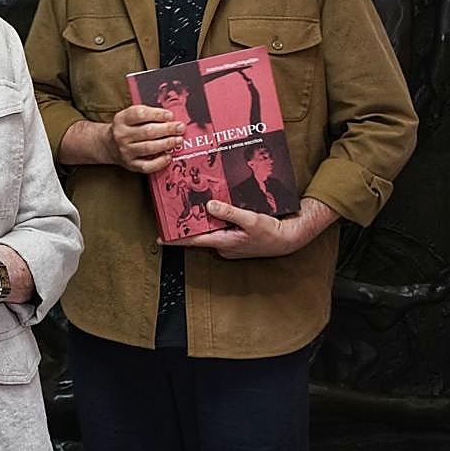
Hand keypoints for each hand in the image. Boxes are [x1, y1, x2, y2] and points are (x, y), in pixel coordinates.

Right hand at [105, 105, 183, 172]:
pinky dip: (160, 162)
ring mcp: (126, 151)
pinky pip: (147, 165)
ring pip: (149, 148)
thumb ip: (148, 114)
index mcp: (121, 119)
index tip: (170, 115)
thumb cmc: (126, 128)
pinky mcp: (131, 164)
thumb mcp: (130, 116)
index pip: (139, 114)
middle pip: (147, 131)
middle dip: (167, 129)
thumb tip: (170, 118)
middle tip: (180, 128)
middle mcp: (122, 135)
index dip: (157, 114)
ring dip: (167, 144)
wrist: (109, 145)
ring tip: (178, 140)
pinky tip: (168, 156)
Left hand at [168, 197, 338, 258]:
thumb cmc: (272, 232)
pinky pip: (219, 228)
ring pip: (209, 230)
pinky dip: (213, 219)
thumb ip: (230, 213)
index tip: (159, 238)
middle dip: (186, 225)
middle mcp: (223, 245)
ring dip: (200, 220)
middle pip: (199, 234)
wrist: (290, 239)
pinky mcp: (235, 238)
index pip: (194, 241)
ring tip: (187, 206)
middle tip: (170, 212)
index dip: (176, 239)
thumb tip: (209, 206)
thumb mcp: (252, 220)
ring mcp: (229, 242)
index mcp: (223, 242)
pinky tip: (211, 208)